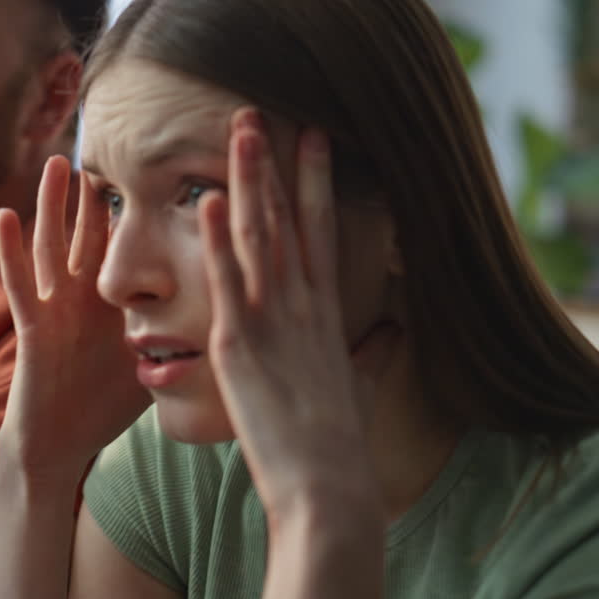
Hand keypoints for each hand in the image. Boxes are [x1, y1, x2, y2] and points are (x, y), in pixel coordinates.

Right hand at [0, 156, 149, 483]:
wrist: (59, 445)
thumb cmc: (101, 406)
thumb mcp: (146, 361)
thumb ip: (174, 334)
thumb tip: (221, 318)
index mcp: (110, 302)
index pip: (127, 245)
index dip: (138, 209)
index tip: (160, 169)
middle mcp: (80, 297)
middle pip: (89, 233)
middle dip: (96, 192)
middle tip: (107, 141)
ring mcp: (53, 308)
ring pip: (53, 246)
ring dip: (51, 205)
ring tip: (55, 163)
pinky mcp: (32, 328)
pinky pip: (19, 284)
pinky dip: (10, 251)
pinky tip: (4, 217)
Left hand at [199, 109, 395, 519]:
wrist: (327, 488)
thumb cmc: (337, 446)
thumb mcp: (357, 387)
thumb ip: (370, 353)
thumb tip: (388, 333)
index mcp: (324, 312)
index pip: (319, 230)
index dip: (314, 181)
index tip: (311, 136)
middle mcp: (302, 306)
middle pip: (287, 219)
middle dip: (271, 163)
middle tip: (256, 110)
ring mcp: (272, 321)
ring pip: (259, 236)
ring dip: (247, 180)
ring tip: (236, 130)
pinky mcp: (240, 344)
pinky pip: (228, 280)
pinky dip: (218, 239)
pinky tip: (209, 199)